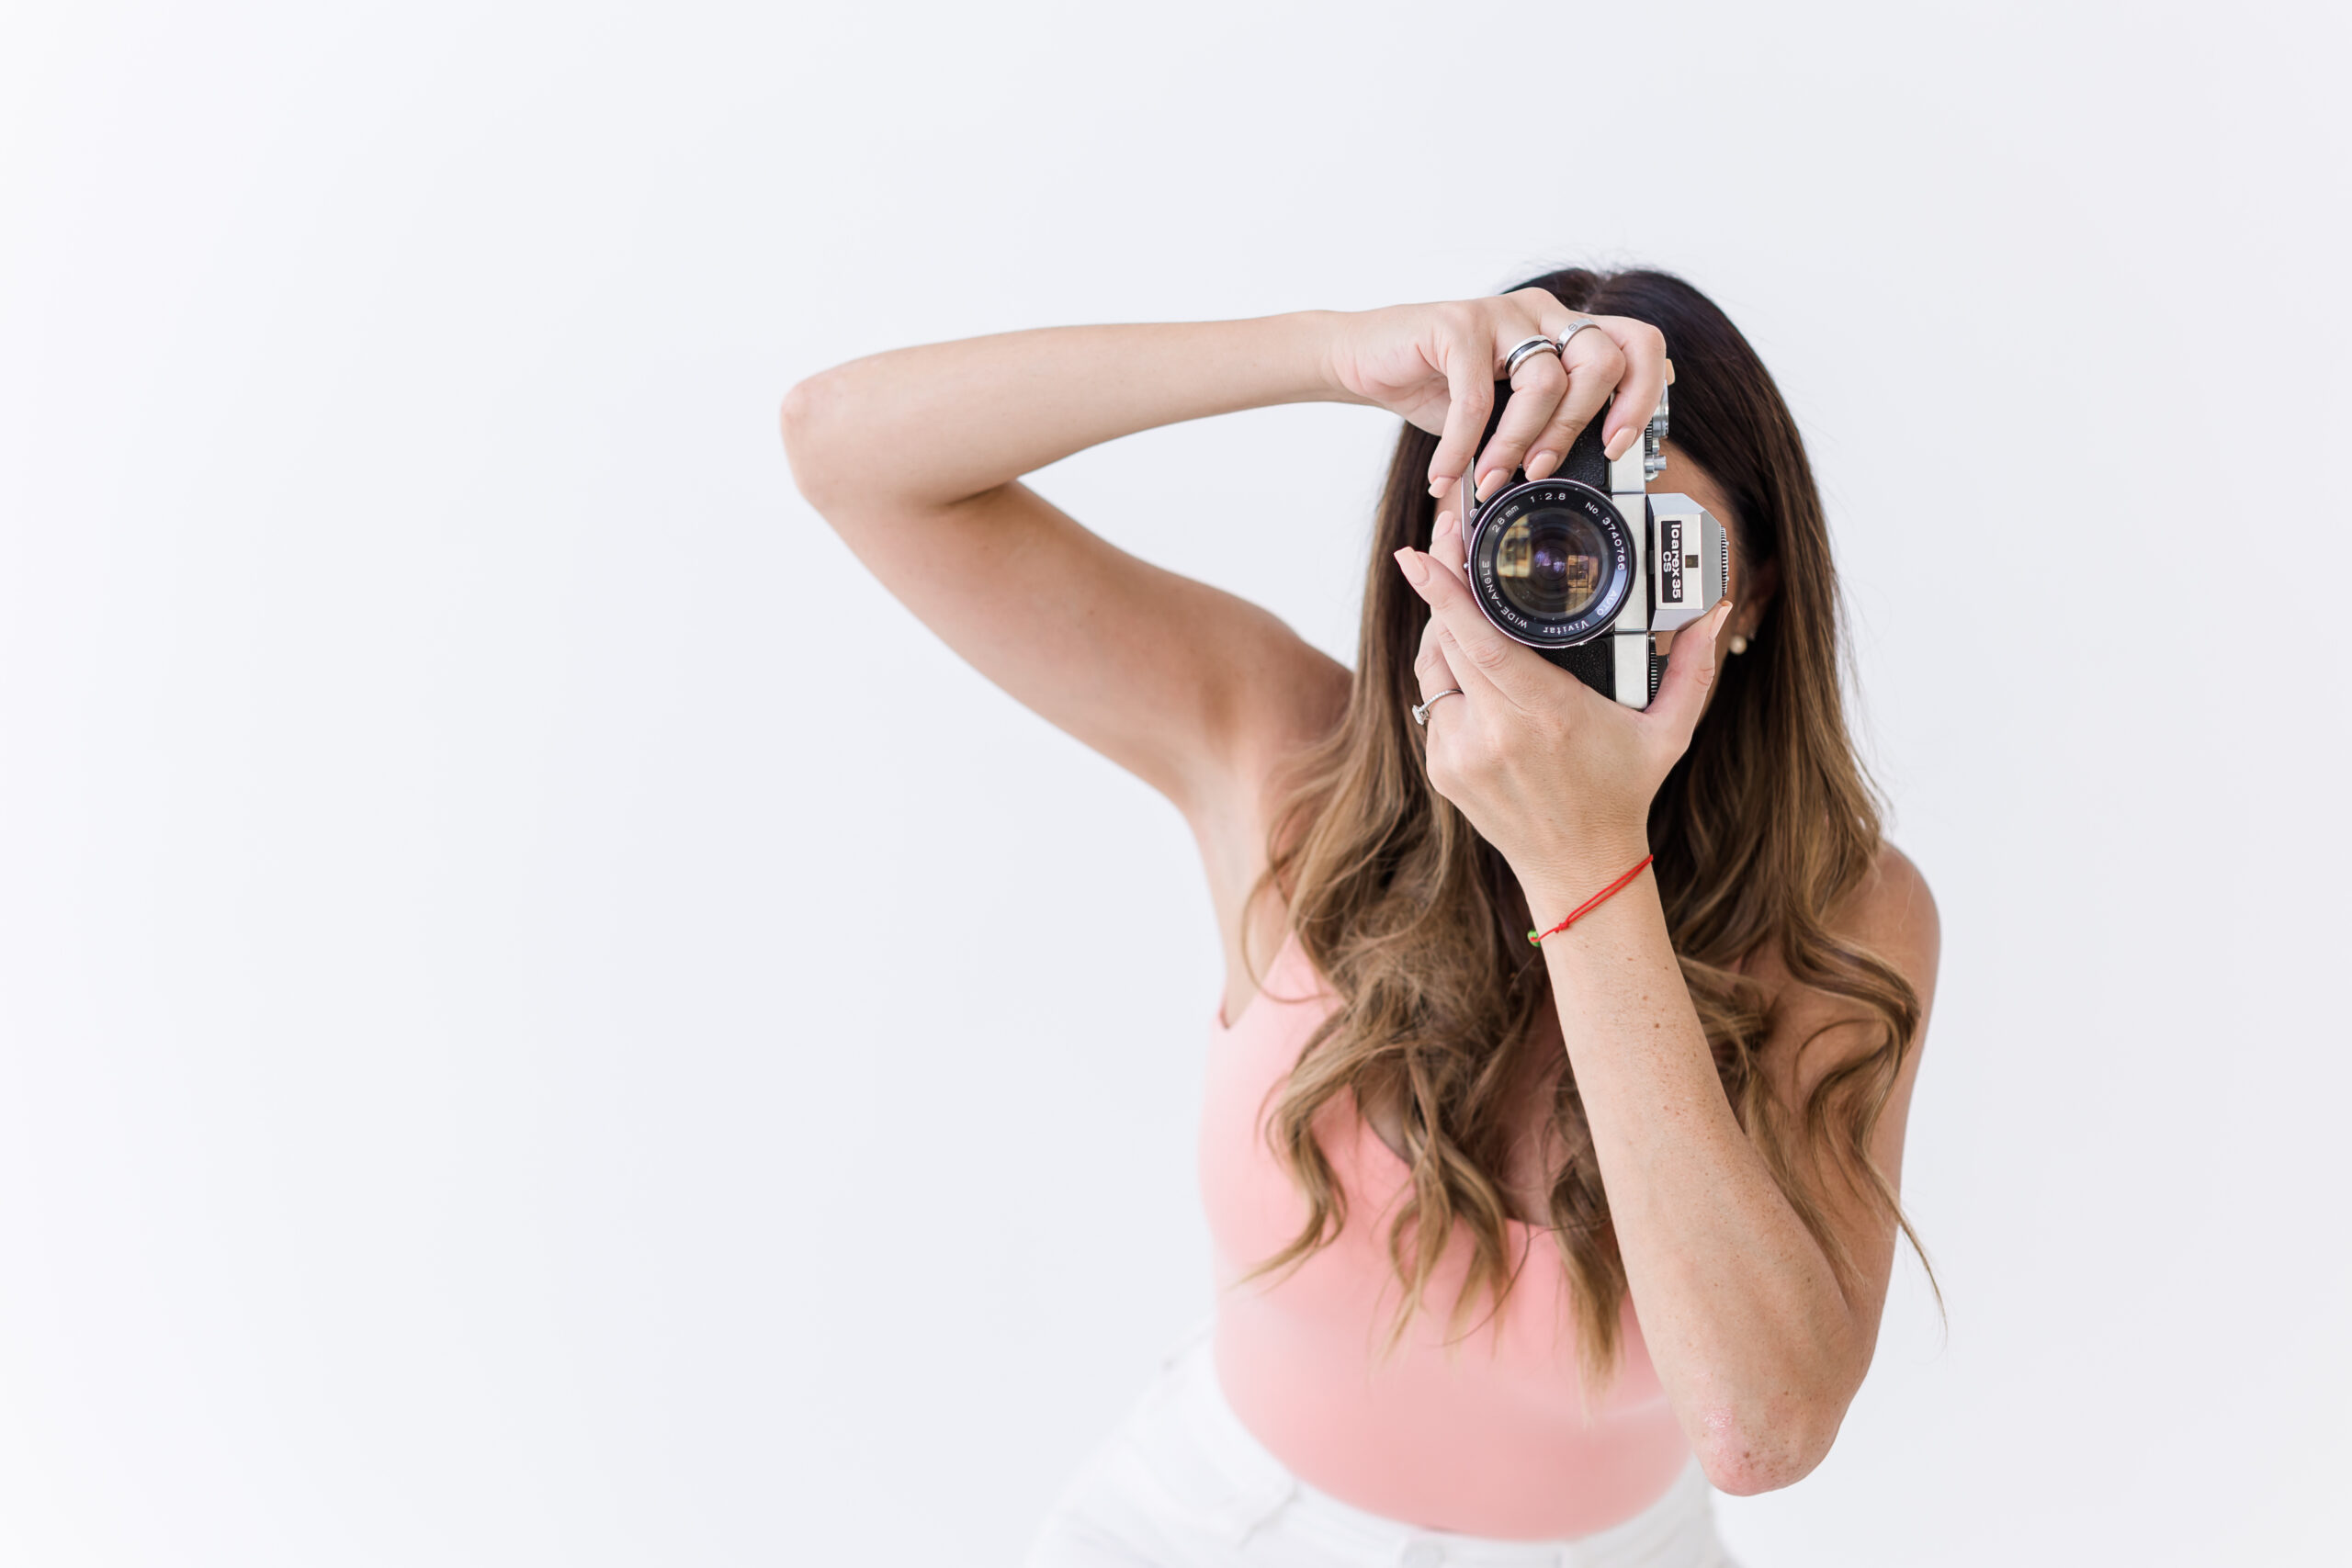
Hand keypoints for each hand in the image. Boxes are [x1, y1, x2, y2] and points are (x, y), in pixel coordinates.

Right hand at [1323, 291, 1668, 501]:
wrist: (1365, 360)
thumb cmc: (1436, 385)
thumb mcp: (1502, 412)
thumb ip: (1539, 428)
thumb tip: (1571, 483)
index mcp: (1564, 330)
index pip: (1638, 344)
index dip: (1643, 394)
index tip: (1618, 445)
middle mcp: (1543, 313)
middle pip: (1603, 360)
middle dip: (1580, 426)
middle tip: (1546, 468)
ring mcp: (1502, 312)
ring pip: (1546, 381)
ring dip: (1519, 444)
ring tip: (1491, 479)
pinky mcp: (1457, 322)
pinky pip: (1476, 396)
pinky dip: (1462, 445)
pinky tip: (1445, 472)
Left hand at [1396, 506, 1734, 893]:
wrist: (1579, 869)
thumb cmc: (1623, 794)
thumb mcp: (1668, 732)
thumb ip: (1692, 669)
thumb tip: (1717, 611)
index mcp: (1545, 716)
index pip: (1481, 641)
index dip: (1445, 594)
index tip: (1419, 554)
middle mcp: (1494, 734)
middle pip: (1447, 640)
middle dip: (1441, 586)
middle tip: (1447, 537)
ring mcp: (1460, 754)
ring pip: (1433, 667)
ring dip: (1442, 628)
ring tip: (1460, 592)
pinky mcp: (1442, 768)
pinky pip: (1435, 701)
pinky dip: (1448, 673)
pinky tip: (1466, 654)